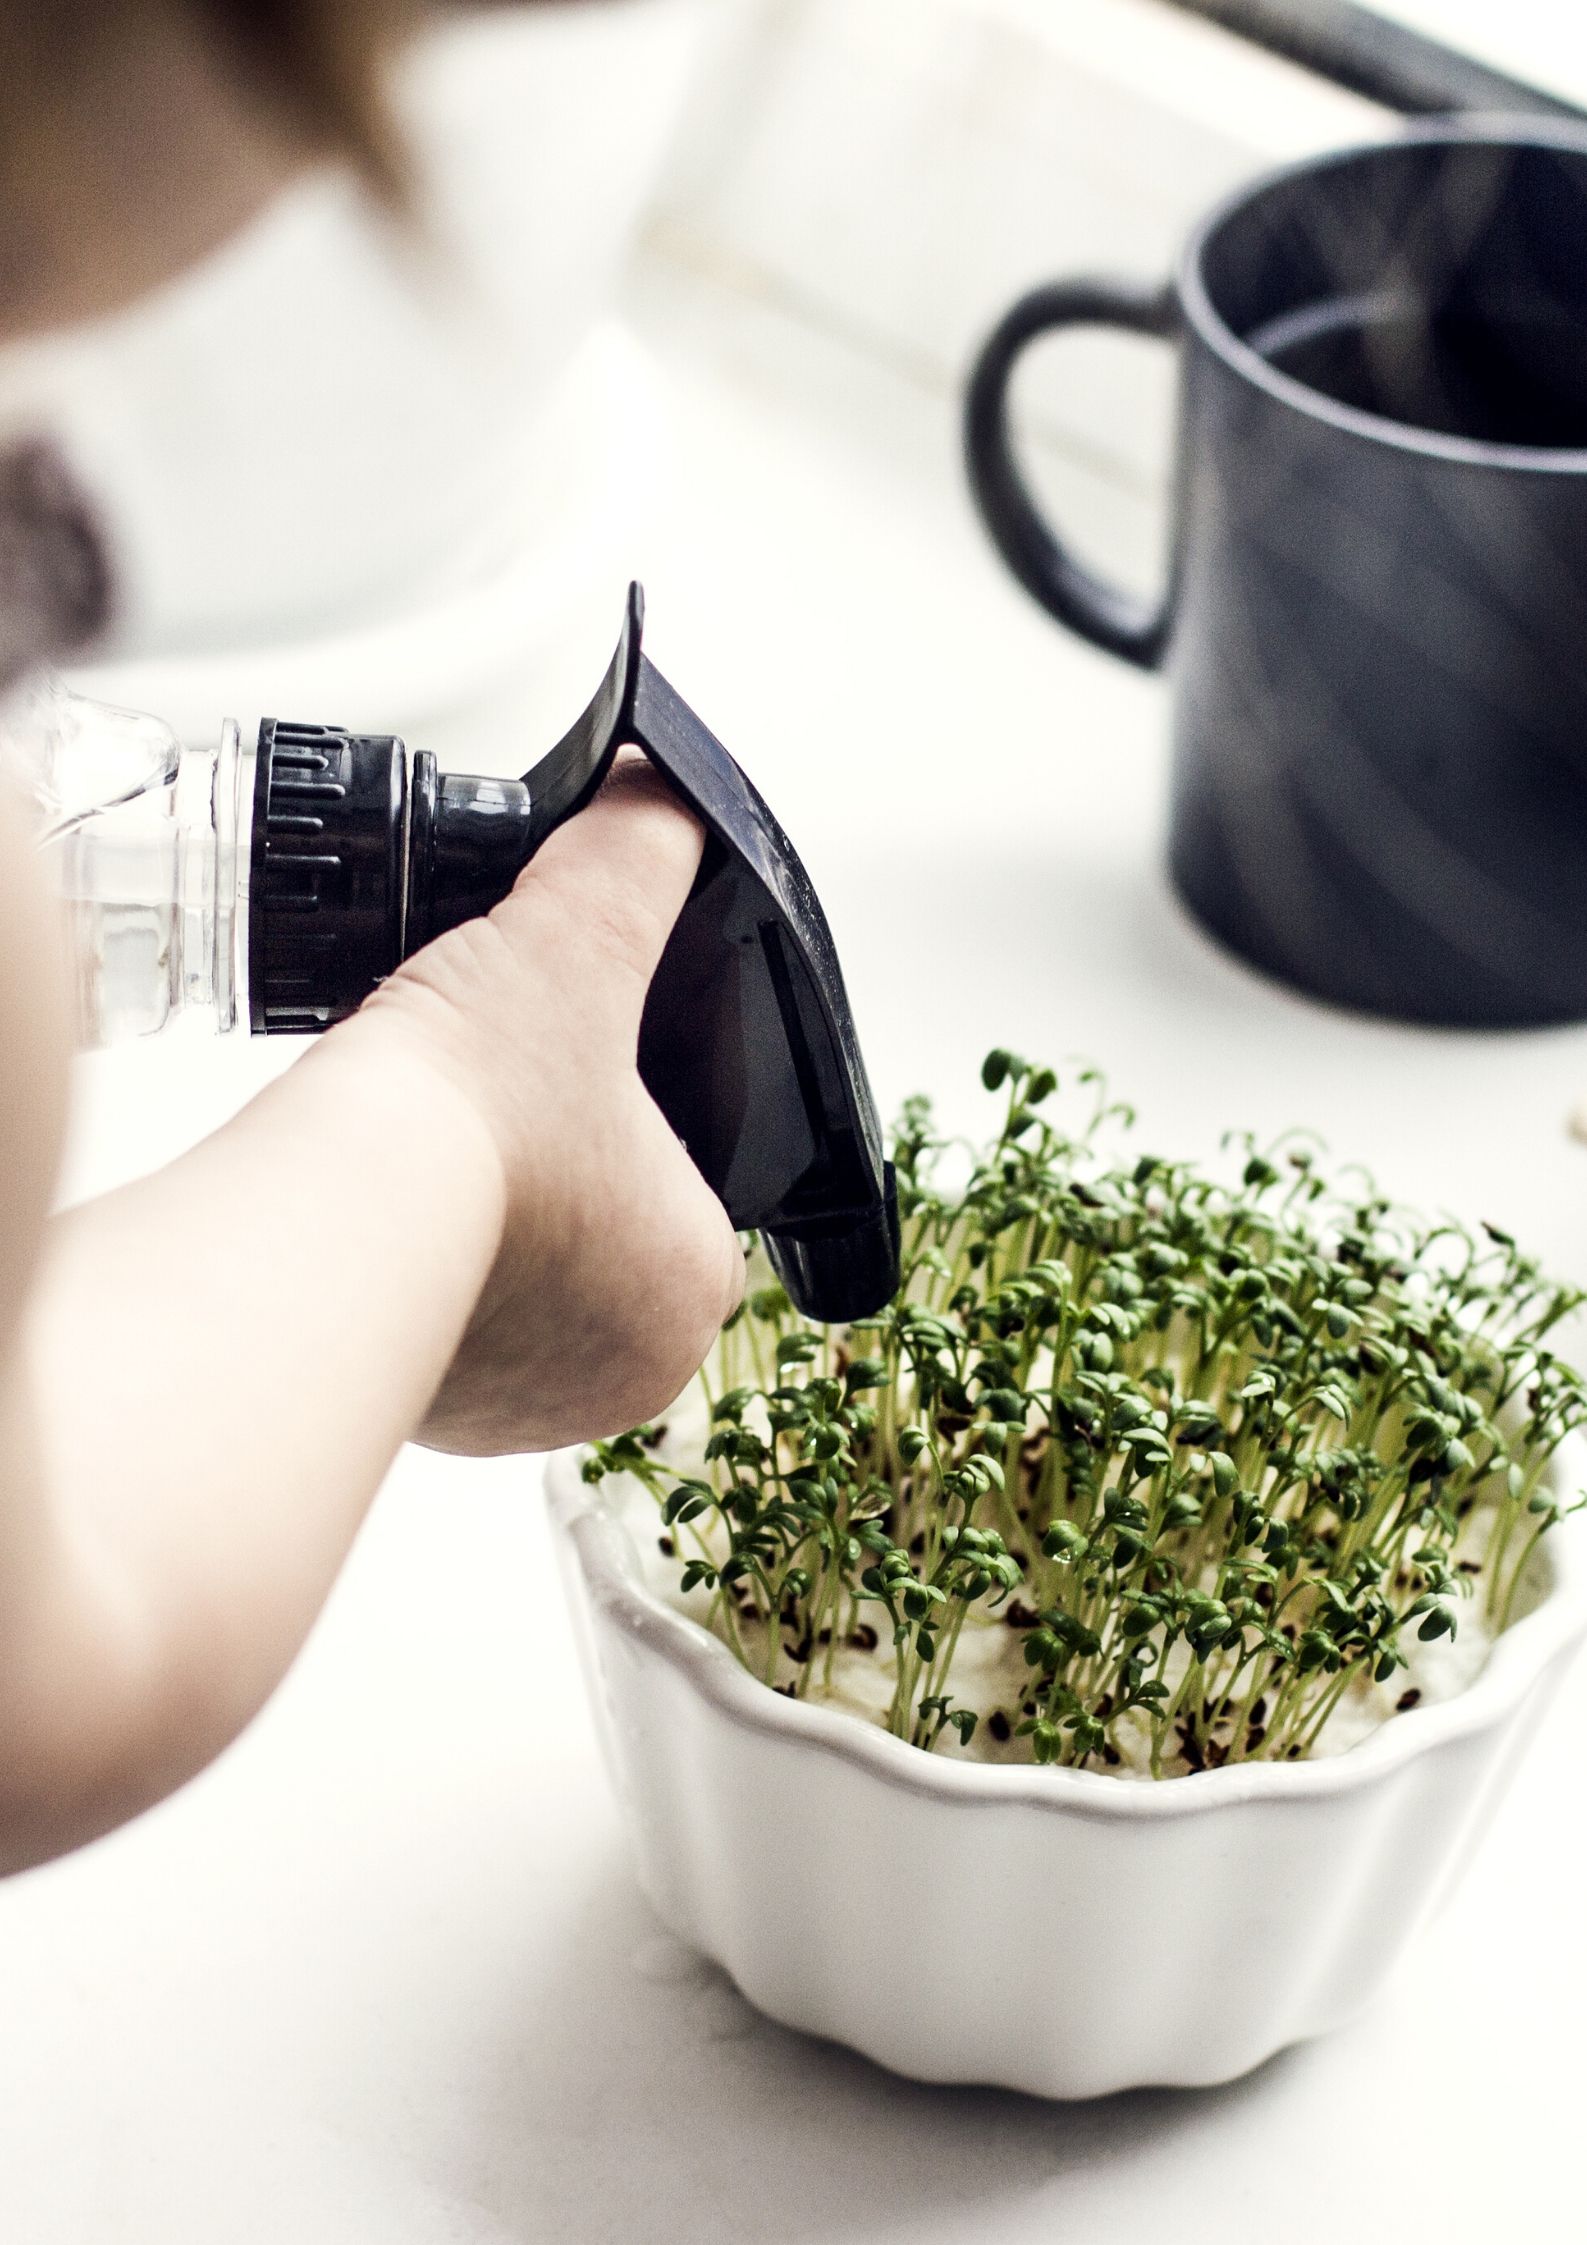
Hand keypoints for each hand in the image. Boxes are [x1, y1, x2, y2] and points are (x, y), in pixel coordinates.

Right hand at [338, 753, 744, 1454]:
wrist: (330, 1215)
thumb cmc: (469, 1114)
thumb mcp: (575, 939)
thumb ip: (633, 858)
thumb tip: (661, 792)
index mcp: (693, 1281)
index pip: (690, 1182)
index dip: (631, 1110)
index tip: (574, 1075)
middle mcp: (622, 1372)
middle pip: (600, 1235)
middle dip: (553, 1166)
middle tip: (499, 1103)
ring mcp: (519, 1407)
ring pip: (516, 1284)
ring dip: (484, 1222)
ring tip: (443, 1145)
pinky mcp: (424, 1417)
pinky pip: (436, 1326)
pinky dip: (416, 1267)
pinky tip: (392, 1207)